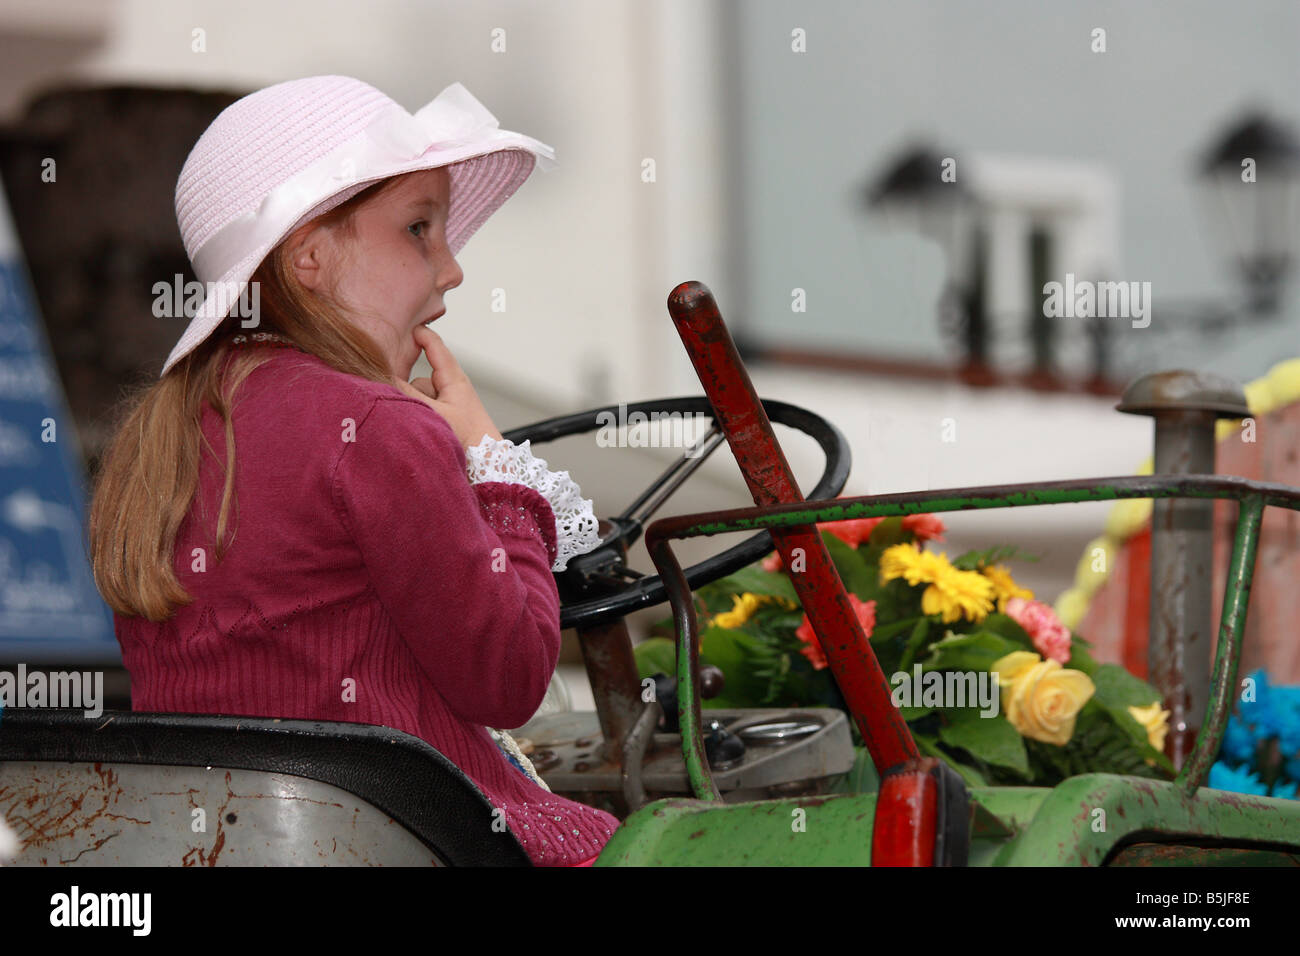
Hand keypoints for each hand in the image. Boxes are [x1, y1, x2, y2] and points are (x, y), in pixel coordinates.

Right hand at [395, 325, 503, 449]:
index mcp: (454, 378)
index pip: (434, 346)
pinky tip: (418, 429)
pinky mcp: (446, 418)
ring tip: (417, 423)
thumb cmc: (471, 438)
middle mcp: (451, 387)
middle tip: (395, 394)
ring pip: (418, 396)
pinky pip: (423, 409)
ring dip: (412, 405)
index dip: (419, 334)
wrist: (489, 464)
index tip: (402, 327)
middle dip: (406, 386)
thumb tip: (383, 378)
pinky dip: (417, 416)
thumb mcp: (433, 412)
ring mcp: (448, 404)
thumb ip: (406, 394)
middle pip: (418, 376)